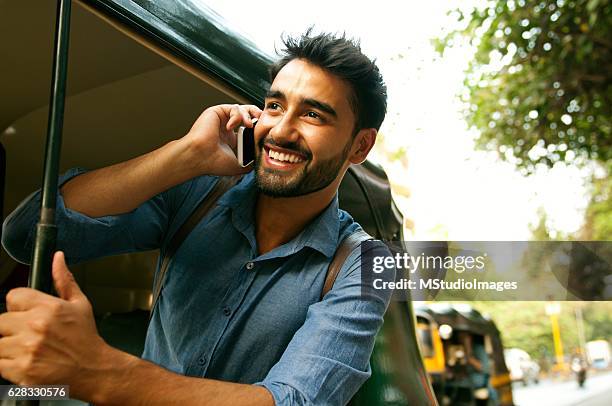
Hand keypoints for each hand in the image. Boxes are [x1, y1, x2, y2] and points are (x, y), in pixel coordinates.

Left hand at [0, 252, 107, 397]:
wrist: (93, 370)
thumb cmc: (86, 338)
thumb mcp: (80, 304)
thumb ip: (64, 280)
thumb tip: (58, 258)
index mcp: (49, 308)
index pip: (13, 296)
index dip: (18, 306)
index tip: (26, 314)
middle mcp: (36, 326)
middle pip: (1, 321)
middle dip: (12, 328)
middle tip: (29, 336)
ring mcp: (27, 350)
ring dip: (9, 347)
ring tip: (28, 350)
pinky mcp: (21, 371)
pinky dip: (8, 365)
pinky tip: (26, 362)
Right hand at [184, 104, 261, 175]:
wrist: (200, 157)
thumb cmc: (214, 163)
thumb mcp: (239, 165)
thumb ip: (251, 161)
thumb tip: (262, 158)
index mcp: (230, 138)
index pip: (248, 128)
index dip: (257, 128)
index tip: (264, 132)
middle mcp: (226, 127)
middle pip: (247, 115)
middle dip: (257, 116)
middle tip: (263, 121)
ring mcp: (222, 119)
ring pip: (241, 109)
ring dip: (248, 115)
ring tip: (249, 125)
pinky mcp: (216, 112)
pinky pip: (233, 108)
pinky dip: (236, 116)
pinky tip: (231, 126)